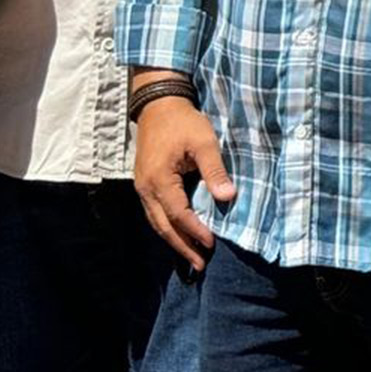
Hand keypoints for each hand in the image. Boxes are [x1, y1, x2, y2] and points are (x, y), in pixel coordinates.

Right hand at [131, 96, 234, 269]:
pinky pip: (155, 212)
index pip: (178, 214)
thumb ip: (215, 171)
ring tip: (191, 257)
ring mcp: (143, 187)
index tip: (212, 244)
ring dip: (174, 240)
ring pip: (157, 222)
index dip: (195, 231)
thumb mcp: (204, 142)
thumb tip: (228, 197)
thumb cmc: (183, 122)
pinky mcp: (146, 184)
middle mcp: (146, 188)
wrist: (158, 106)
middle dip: (182, 246)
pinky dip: (168, 226)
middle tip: (199, 265)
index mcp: (159, 180)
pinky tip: (180, 234)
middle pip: (163, 225)